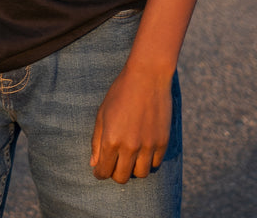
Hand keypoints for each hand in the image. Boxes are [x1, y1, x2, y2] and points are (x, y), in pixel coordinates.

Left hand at [90, 62, 172, 183]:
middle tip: (114, 163)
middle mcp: (130, 147)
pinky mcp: (162, 143)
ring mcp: (148, 146)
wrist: (147, 78)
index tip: (99, 171)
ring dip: (133, 168)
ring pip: (140, 174)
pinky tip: (143, 150)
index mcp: (111, 140)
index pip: (104, 171)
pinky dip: (148, 161)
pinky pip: (155, 164)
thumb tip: (94, 164)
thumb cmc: (120, 93)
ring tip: (129, 156)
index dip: (100, 173)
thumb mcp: (102, 114)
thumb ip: (97, 141)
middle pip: (121, 177)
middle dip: (115, 173)